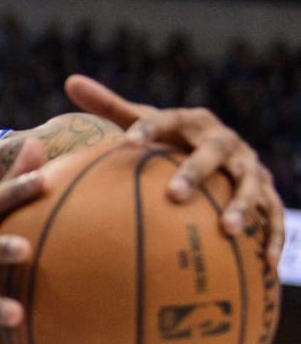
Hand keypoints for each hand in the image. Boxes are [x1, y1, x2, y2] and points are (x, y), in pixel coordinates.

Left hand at [64, 74, 284, 265]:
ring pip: (249, 183)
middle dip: (196, 172)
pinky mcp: (266, 192)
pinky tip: (266, 262)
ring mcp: (248, 166)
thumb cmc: (170, 140)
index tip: (128, 142)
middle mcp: (224, 141)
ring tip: (228, 230)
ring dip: (241, 205)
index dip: (150, 128)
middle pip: (213, 153)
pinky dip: (272, 236)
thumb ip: (109, 107)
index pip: (169, 120)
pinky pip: (272, 214)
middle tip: (174, 195)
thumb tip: (71, 81)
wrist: (219, 150)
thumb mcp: (144, 121)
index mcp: (192, 122)